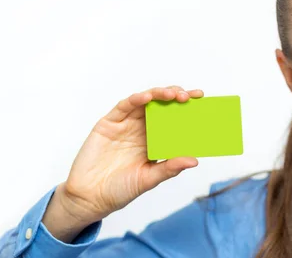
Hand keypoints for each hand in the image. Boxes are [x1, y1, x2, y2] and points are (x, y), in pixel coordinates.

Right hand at [55, 86, 202, 225]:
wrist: (90, 197)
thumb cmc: (120, 189)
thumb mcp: (148, 179)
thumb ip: (169, 168)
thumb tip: (194, 160)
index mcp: (154, 141)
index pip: (174, 121)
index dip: (187, 111)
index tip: (202, 103)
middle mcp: (141, 129)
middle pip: (162, 107)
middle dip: (177, 98)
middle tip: (190, 97)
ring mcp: (125, 124)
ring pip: (145, 102)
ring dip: (159, 94)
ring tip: (173, 94)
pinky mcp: (109, 123)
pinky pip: (124, 107)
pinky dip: (136, 99)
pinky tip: (147, 97)